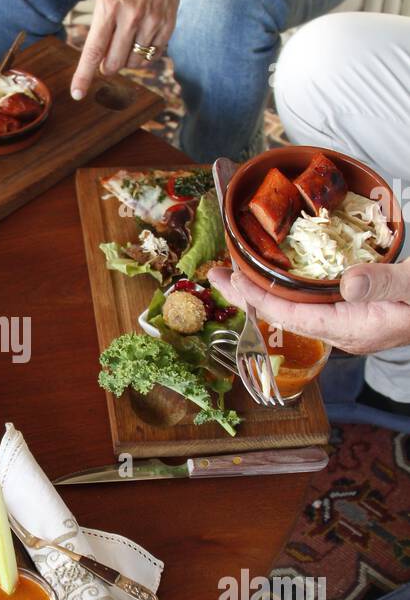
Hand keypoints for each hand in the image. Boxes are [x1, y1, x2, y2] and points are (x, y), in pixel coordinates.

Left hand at [71, 0, 189, 99]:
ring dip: (127, 59)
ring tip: (128, 38)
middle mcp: (130, 16)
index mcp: (109, 7)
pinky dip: (144, 53)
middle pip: (114, 64)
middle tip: (108, 57)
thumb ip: (101, 28)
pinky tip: (143, 35)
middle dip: (108, 66)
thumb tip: (98, 62)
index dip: (84, 75)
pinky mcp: (166, 27)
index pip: (93, 50)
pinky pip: (151, 55)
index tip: (77, 94)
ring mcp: (151, 22)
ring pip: (133, 62)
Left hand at [209, 261, 409, 356]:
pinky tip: (277, 273)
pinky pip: (312, 300)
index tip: (228, 278)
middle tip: (214, 272)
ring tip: (235, 270)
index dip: (255, 297)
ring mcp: (350, 321)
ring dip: (264, 288)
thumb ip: (384, 285)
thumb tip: (347, 283)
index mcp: (352, 328)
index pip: (289, 315)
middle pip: (283, 313)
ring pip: (295, 306)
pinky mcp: (358, 309)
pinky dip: (289, 285)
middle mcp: (345, 329)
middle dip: (248, 293)